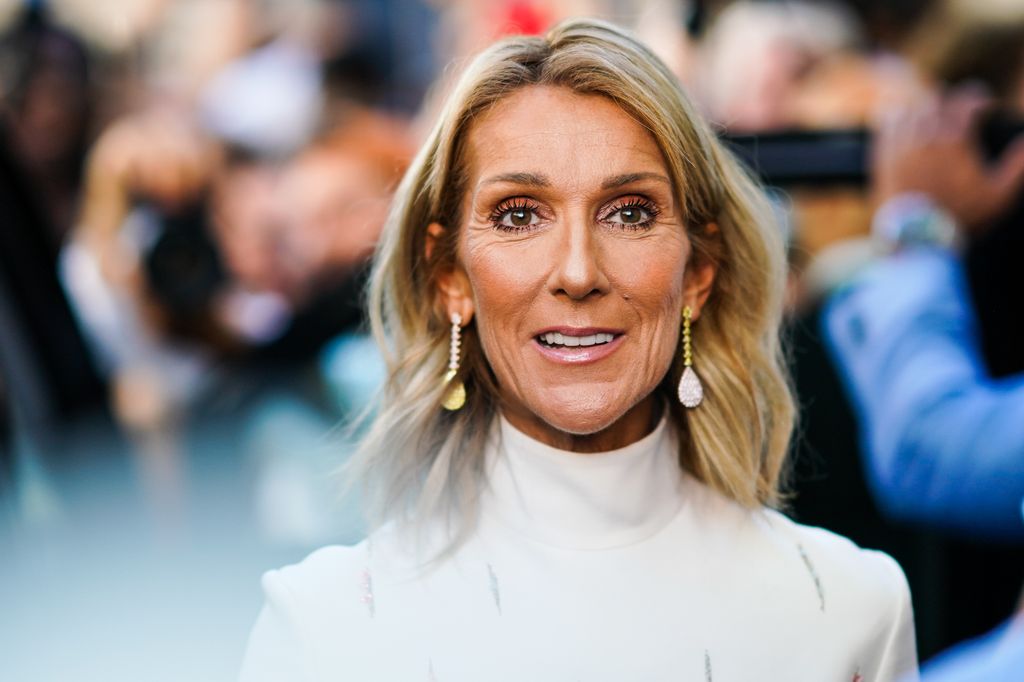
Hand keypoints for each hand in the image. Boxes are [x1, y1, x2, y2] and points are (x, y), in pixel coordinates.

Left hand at [872, 87, 1023, 232]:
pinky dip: (898, 118)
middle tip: (959, 112)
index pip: (967, 100)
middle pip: (938, 102)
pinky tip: (905, 125)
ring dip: (925, 110)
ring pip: (911, 110)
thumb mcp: (1000, 195)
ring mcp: (901, 146)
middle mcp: (926, 137)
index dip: (979, 98)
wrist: (916, 239)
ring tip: (934, 120)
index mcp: (956, 140)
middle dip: (951, 103)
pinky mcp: (882, 157)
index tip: (986, 107)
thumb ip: (1018, 165)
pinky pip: (886, 124)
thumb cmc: (961, 218)